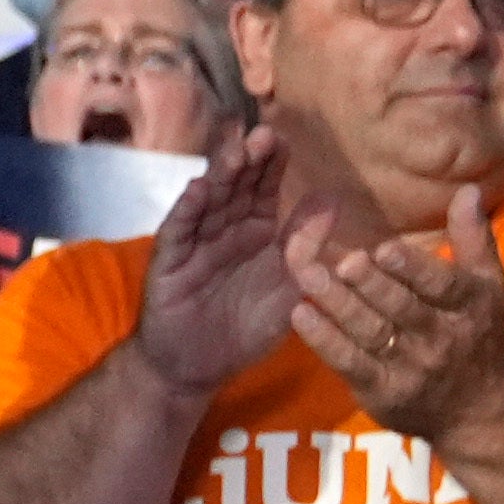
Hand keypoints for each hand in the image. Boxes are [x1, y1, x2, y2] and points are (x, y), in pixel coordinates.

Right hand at [129, 127, 302, 392]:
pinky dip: (187, 210)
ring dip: (220, 176)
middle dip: (249, 161)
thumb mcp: (287, 289)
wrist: (198, 367)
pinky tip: (198, 189)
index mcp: (256, 231)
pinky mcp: (171, 262)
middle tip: (264, 135)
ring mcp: (195, 242)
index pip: (265, 189)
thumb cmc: (244, 328)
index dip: (273, 165)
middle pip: (237, 186)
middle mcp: (225, 228)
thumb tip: (333, 198)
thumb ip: (306, 246)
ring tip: (236, 153)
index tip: (285, 140)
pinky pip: (180, 232)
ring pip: (209, 201)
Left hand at [285, 187, 503, 441]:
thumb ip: (472, 236)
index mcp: (469, 306)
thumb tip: (465, 188)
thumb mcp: (489, 284)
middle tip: (342, 260)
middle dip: (370, 285)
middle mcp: (441, 339)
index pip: (441, 286)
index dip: (413, 268)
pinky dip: (324, 341)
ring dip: (338, 306)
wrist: (484, 411)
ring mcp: (410, 369)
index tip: (385, 248)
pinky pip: (350, 364)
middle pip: (401, 310)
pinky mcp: (382, 392)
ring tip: (309, 277)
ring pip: (371, 334)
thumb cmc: (482, 334)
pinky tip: (301, 316)